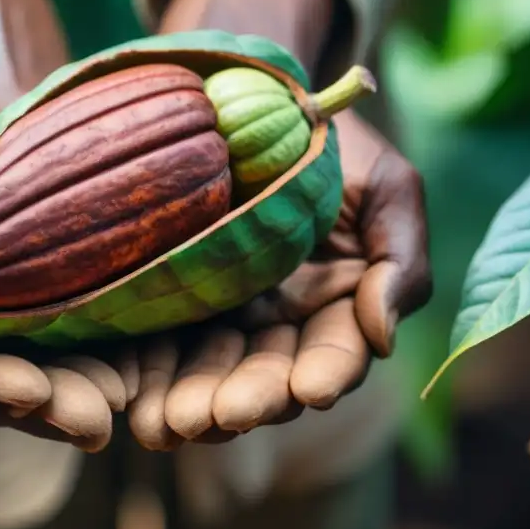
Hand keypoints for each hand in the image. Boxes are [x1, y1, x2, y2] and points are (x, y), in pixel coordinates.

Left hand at [126, 108, 431, 449]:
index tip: (313, 390)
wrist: (260, 104)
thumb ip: (401, 262)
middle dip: (244, 400)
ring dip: (187, 402)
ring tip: (163, 424)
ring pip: (207, 374)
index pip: (335, 354)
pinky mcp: (171, 303)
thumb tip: (383, 334)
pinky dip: (145, 374)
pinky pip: (157, 345)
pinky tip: (128, 396)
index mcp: (337, 309)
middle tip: (218, 417)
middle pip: (264, 378)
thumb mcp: (388, 190)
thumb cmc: (336, 146)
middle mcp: (279, 327)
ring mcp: (222, 319)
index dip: (324, 373)